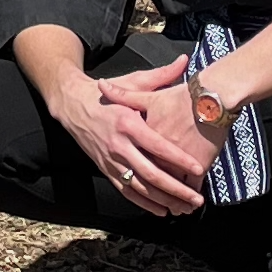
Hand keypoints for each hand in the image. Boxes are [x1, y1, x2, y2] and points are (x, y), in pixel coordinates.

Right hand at [43, 53, 213, 217]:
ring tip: (184, 208)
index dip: (178, 159)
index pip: (157, 145)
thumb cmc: (107, 94)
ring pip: (139, 187)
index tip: (198, 169)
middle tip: (196, 199)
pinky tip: (161, 210)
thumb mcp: (133, 83)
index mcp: (128, 122)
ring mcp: (111, 159)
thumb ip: (161, 76)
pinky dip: (144, 203)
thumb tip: (184, 61)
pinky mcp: (105, 169)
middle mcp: (119, 144)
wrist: (73, 104)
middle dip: (175, 189)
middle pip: (150, 173)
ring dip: (162, 200)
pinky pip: (126, 191)